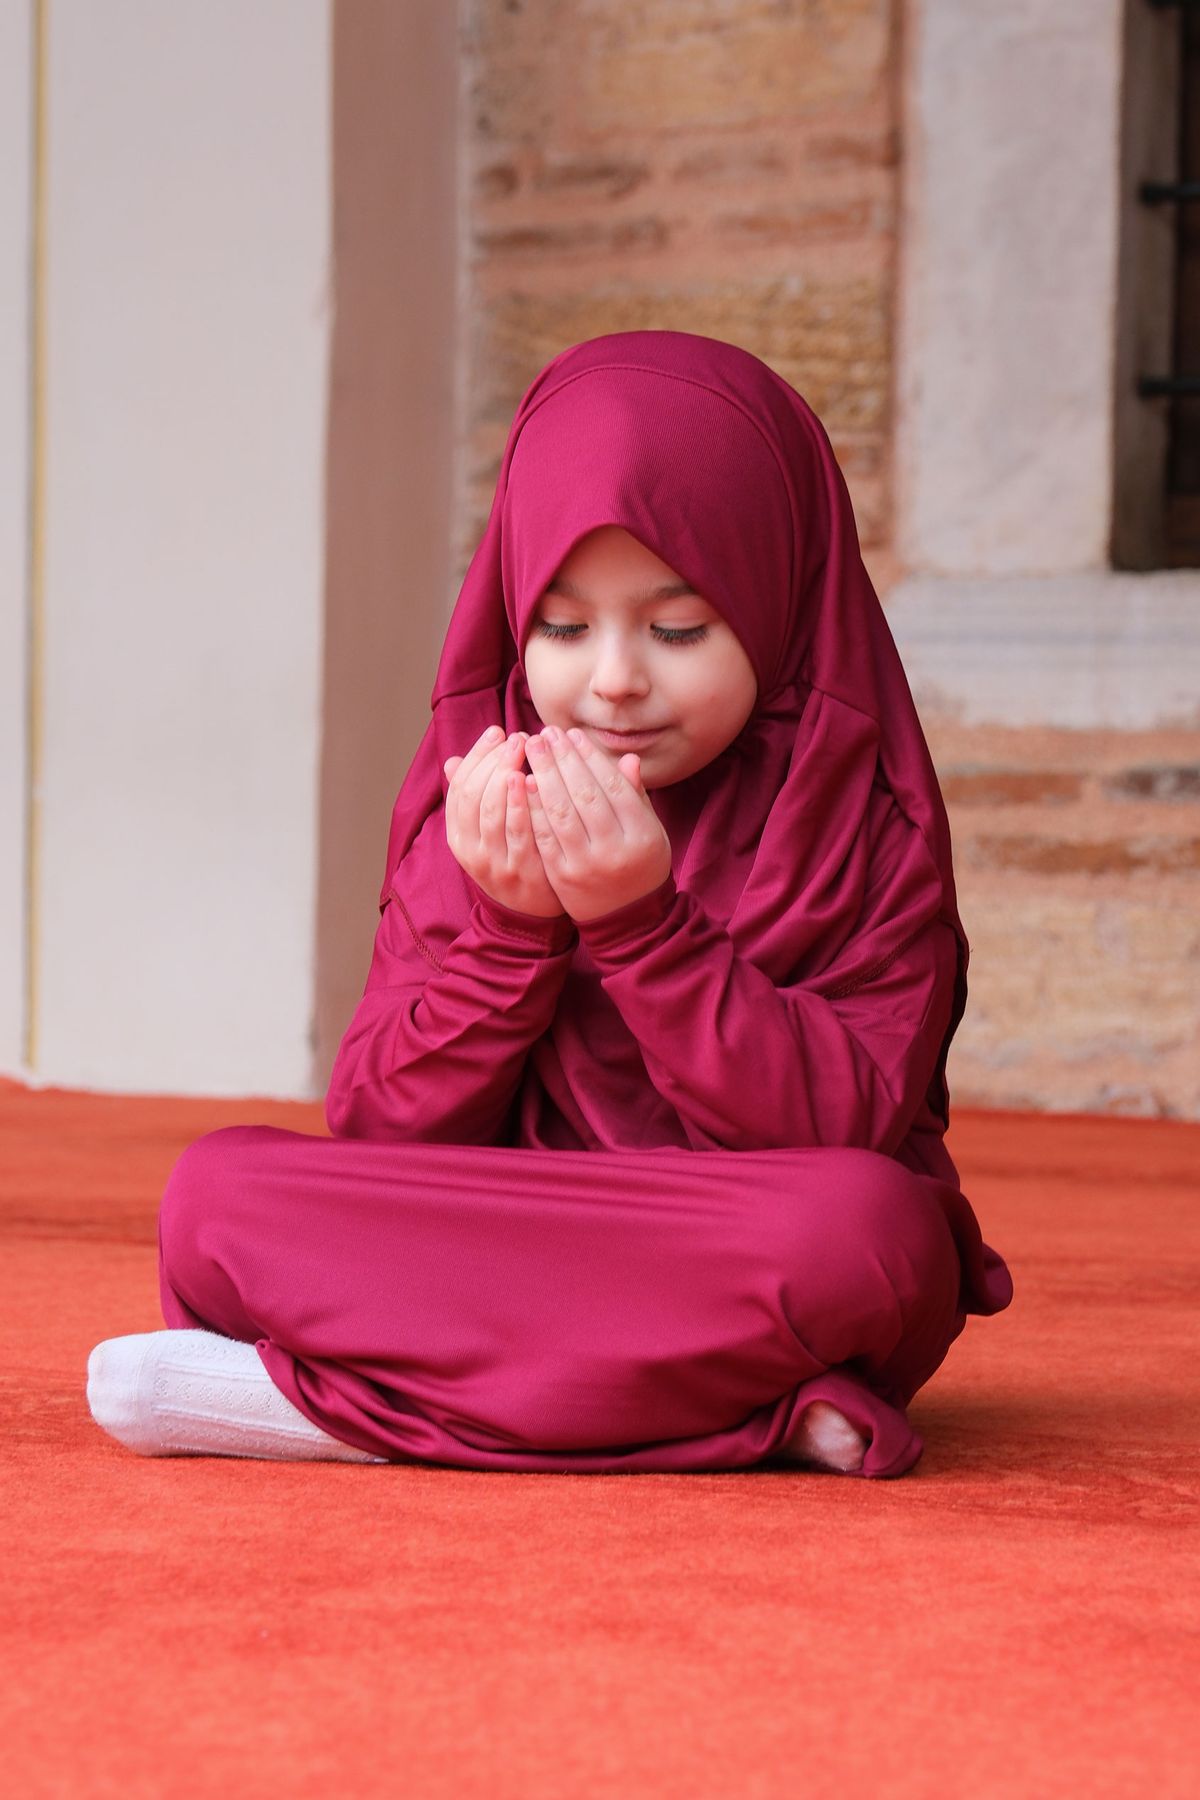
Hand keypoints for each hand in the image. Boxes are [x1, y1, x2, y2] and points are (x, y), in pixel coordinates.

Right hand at [443, 727, 565, 918]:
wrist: (530, 914)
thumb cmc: (511, 860)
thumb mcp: (485, 832)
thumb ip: (473, 797)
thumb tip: (452, 760)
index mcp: (458, 835)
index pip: (459, 786)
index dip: (476, 756)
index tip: (497, 732)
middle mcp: (469, 849)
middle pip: (473, 794)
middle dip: (493, 759)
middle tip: (517, 736)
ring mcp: (493, 862)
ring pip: (491, 810)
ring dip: (506, 773)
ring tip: (524, 748)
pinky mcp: (519, 871)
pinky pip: (518, 832)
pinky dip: (522, 804)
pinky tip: (533, 779)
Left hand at [522, 726, 672, 922]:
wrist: (628, 919)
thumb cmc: (641, 866)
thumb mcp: (651, 833)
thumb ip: (636, 797)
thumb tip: (628, 759)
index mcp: (642, 834)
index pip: (612, 786)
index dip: (590, 757)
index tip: (573, 735)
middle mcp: (615, 850)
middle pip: (585, 795)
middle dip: (563, 760)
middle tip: (545, 734)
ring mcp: (587, 865)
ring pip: (562, 814)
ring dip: (544, 777)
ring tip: (531, 751)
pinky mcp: (563, 877)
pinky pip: (544, 837)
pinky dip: (533, 809)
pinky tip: (523, 785)